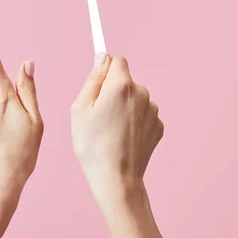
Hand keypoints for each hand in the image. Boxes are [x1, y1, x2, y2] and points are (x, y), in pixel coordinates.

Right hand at [71, 54, 162, 197]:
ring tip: (110, 132)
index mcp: (122, 86)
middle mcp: (142, 94)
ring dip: (124, 108)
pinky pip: (143, 116)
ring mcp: (153, 111)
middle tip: (98, 116)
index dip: (104, 70)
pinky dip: (133, 123)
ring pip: (134, 99)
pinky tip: (123, 139)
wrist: (117, 180)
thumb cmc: (93, 146)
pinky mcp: (158, 127)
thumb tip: (102, 57)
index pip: (117, 61)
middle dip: (112, 92)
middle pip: (125, 81)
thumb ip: (93, 79)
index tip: (98, 82)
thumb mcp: (79, 109)